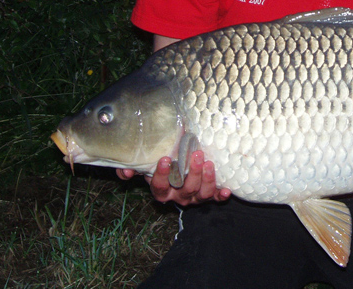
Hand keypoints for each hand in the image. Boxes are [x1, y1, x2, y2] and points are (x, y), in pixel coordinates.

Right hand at [116, 151, 231, 205]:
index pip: (160, 187)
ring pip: (201, 195)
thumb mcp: (146, 165)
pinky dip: (221, 196)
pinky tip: (227, 190)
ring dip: (207, 180)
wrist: (178, 169)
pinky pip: (215, 198)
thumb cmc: (164, 164)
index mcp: (162, 191)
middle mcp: (178, 197)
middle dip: (192, 173)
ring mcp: (194, 198)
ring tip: (210, 163)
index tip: (165, 159)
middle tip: (197, 155)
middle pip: (185, 190)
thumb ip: (134, 167)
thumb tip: (125, 171)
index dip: (162, 175)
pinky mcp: (208, 196)